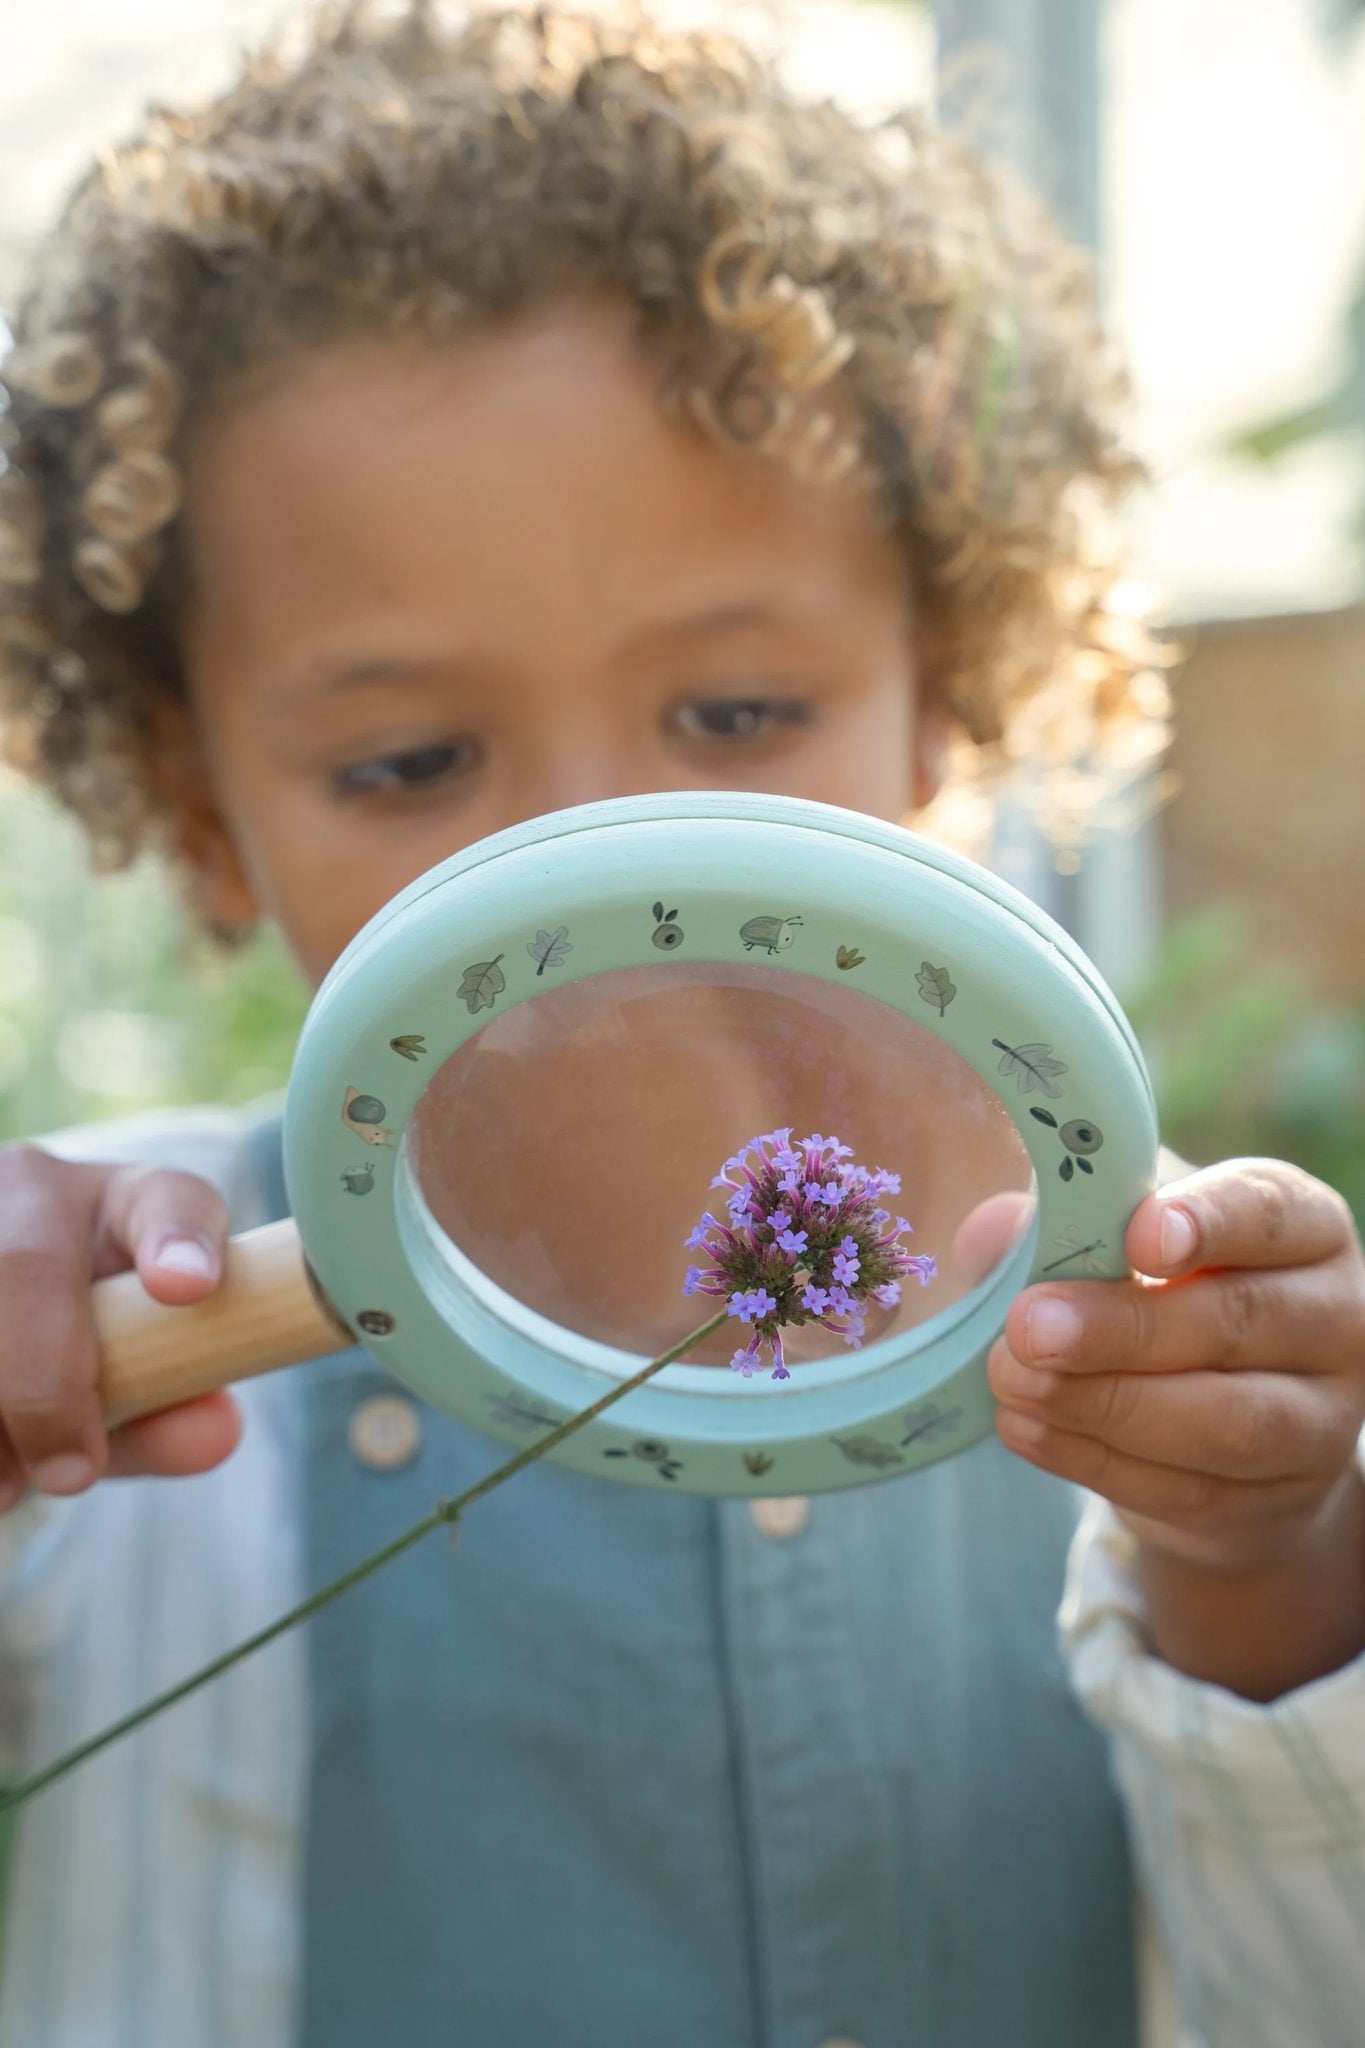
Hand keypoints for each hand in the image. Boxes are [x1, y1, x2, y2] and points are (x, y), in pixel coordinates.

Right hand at [0, 1146, 240, 1510]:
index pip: (168, 1204)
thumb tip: (214, 1432)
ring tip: (6, 1488)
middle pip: (26, 1265)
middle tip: (72, 1473)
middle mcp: (34, 1189)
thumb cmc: (90, 1347)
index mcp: (127, 1204)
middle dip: (45, 1381)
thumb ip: (177, 1405)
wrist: (11, 1317)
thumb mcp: (136, 1373)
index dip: (178, 1242)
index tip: (187, 1289)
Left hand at [988, 1159, 1364, 1572]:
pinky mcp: (1272, 1501)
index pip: (1268, 1213)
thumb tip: (990, 1232)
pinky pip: (1186, 1488)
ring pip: (1226, 1422)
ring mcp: (1318, 1421)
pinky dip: (1093, 1458)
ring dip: (1107, 1403)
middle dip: (1125, 1328)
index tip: (1136, 1236)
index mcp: (1305, 1228)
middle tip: (1030, 1326)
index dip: (1207, 1222)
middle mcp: (1334, 1320)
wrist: (1225, 1421)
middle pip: (1241, 1321)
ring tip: (1014, 1381)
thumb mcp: (1126, 1239)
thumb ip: (1062, 1225)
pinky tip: (1025, 1427)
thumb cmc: (1168, 1295)